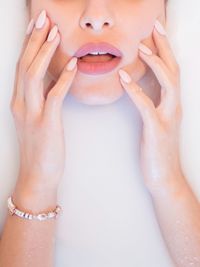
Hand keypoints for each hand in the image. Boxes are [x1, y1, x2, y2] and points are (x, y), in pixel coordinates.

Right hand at [10, 10, 76, 192]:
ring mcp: (32, 113)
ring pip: (34, 75)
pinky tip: (73, 65)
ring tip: (55, 32)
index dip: (30, 44)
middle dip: (34, 39)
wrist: (38, 175)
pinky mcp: (46, 123)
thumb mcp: (37, 120)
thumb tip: (53, 82)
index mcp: (19, 102)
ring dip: (45, 52)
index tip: (38, 26)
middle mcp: (21, 104)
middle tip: (44, 18)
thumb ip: (41, 100)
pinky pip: (54, 96)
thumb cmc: (40, 148)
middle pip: (25, 64)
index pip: (22, 66)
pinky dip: (63, 79)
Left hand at [118, 19, 183, 193]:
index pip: (171, 70)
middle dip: (165, 46)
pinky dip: (136, 91)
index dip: (164, 49)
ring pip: (168, 83)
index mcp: (171, 104)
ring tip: (140, 47)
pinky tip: (124, 79)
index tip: (155, 32)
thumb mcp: (155, 122)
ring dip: (155, 63)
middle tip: (155, 26)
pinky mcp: (157, 130)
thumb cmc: (156, 150)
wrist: (163, 177)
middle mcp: (174, 106)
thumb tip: (138, 87)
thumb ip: (151, 103)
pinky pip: (147, 106)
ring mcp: (168, 117)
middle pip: (173, 69)